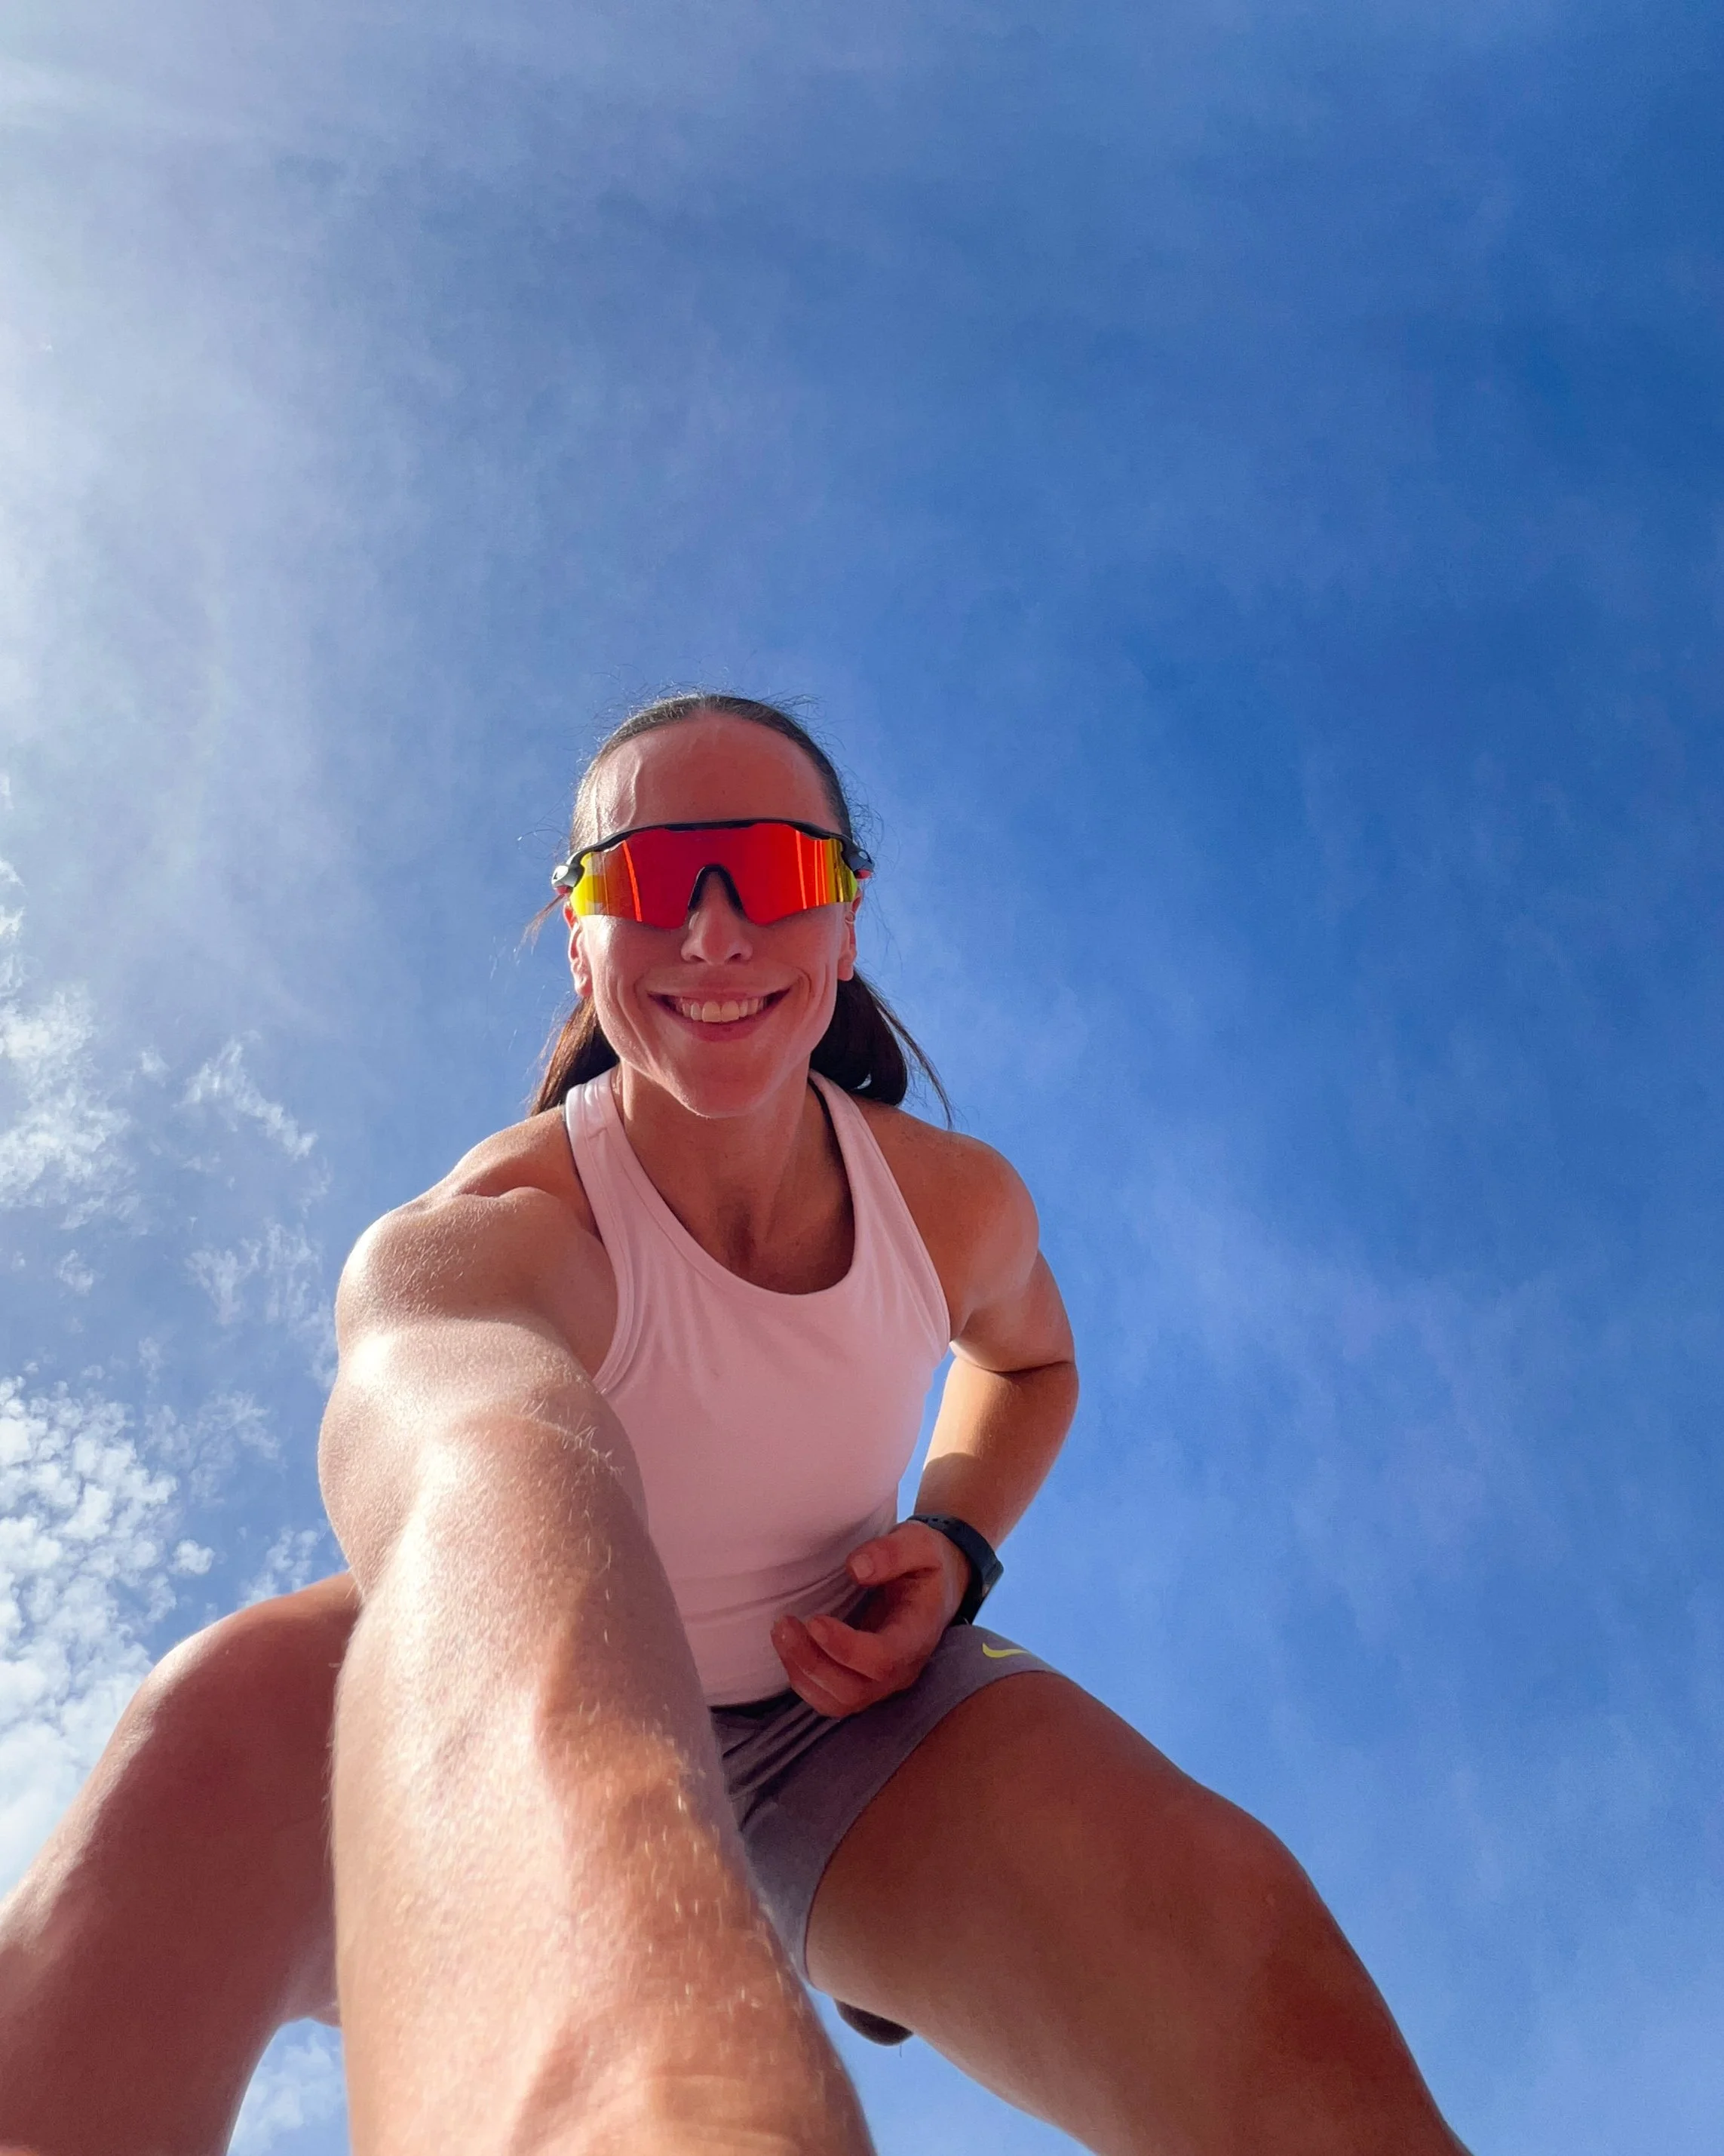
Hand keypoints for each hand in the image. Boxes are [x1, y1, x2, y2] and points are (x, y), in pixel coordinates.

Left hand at [770, 1519, 970, 1717]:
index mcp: (918, 1634)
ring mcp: (883, 1681)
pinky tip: (788, 1646)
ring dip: (802, 1672)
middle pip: (854, 1690)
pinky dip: (802, 1678)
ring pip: (838, 1701)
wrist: (937, 1585)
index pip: (884, 1660)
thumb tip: (856, 1568)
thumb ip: (893, 1552)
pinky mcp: (863, 1681)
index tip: (815, 1620)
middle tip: (783, 1624)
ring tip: (780, 1632)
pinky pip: (830, 1698)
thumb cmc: (926, 1562)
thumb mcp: (920, 1543)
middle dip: (812, 1663)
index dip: (846, 1648)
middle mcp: (903, 1668)